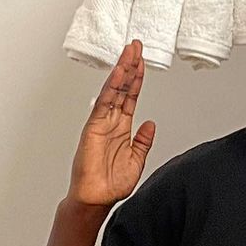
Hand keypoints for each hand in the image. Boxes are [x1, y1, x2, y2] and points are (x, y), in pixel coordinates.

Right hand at [67, 40, 156, 206]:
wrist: (96, 198)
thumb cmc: (110, 184)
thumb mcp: (136, 160)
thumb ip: (143, 141)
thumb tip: (151, 124)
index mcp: (122, 128)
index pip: (131, 97)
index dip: (138, 80)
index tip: (142, 63)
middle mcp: (111, 121)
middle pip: (123, 88)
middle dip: (130, 67)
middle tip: (136, 46)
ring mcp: (102, 121)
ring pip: (114, 90)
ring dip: (122, 70)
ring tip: (130, 52)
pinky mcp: (94, 126)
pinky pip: (105, 101)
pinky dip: (112, 85)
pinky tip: (119, 72)